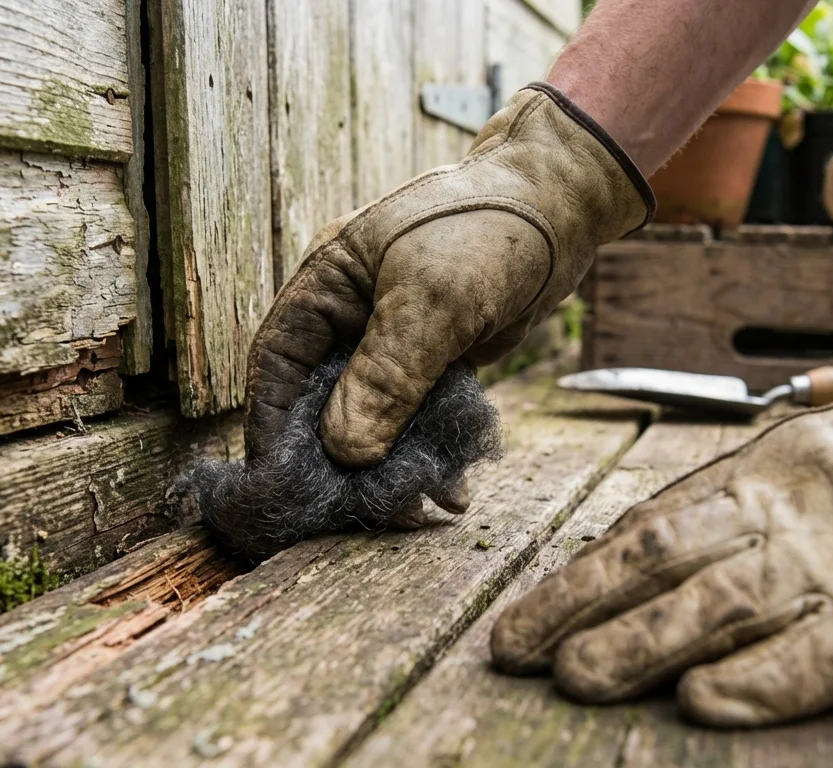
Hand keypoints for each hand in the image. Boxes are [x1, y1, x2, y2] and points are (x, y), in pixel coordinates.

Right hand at [245, 83, 651, 468]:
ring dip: (390, 463)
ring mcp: (396, 342)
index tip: (277, 478)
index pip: (278, 360)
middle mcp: (353, 317)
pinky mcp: (438, 362)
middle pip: (323, 398)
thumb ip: (386, 376)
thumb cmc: (485, 229)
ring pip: (375, 416)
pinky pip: (421, 416)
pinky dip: (431, 450)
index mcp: (328, 284)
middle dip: (335, 456)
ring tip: (412, 506)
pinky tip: (450, 487)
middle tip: (351, 508)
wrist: (560, 205)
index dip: (271, 420)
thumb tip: (345, 452)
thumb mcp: (432, 301)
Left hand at [491, 293, 832, 725]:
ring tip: (576, 675)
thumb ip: (737, 491)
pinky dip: (764, 679)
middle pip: (665, 563)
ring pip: (725, 604)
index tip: (519, 622)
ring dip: (643, 643)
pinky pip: (826, 652)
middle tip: (514, 652)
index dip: (575, 578)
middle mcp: (788, 514)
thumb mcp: (813, 450)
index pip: (647, 529)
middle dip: (581, 609)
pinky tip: (705, 702)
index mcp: (762, 475)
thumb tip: (651, 531)